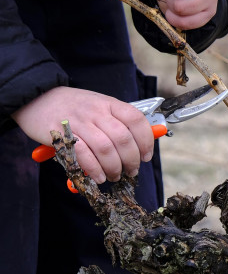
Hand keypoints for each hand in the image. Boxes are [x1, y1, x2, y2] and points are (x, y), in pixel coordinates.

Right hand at [11, 87, 154, 183]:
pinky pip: (83, 154)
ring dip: (114, 167)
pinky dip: (94, 169)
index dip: (146, 141)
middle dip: (131, 160)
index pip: (136, 120)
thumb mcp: (99, 106)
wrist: (36, 97)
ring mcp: (78, 122)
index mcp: (109, 103)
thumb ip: (118, 123)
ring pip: (105, 149)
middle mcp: (96, 111)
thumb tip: (140, 147)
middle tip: (131, 171)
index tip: (146, 156)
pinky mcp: (61, 134)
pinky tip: (98, 177)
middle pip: (123, 138)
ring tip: (115, 175)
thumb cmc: (74, 107)